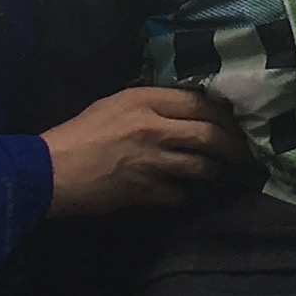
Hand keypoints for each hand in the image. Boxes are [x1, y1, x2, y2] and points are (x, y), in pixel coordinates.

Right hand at [42, 84, 241, 214]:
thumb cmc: (81, 133)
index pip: (200, 103)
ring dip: (214, 172)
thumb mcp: (115, 104)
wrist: (51, 169)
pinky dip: (186, 195)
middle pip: (210, 134)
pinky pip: (180, 194)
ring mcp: (151, 160)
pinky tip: (185, 194)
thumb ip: (150, 104)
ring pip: (201, 166)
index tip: (235, 124)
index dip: (224, 116)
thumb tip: (186, 109)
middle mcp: (153, 127)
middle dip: (233, 147)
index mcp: (145, 100)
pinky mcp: (145, 190)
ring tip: (217, 174)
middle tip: (243, 154)